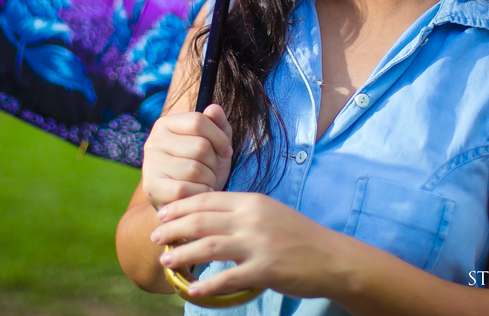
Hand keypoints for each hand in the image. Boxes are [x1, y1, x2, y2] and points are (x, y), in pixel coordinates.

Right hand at [140, 104, 234, 211]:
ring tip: (205, 183)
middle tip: (211, 171)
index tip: (226, 151)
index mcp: (165, 124)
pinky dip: (200, 193)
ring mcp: (150, 165)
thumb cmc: (202, 169)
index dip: (220, 138)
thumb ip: (218, 124)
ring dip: (209, 180)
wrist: (183, 203)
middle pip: (200, 146)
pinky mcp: (151, 189)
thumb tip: (214, 109)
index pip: (199, 121)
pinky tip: (199, 194)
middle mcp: (153, 142)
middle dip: (214, 162)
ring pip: (195, 169)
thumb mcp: (214, 144)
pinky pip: (185, 189)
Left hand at [150, 191, 342, 299]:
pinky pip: (228, 278)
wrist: (332, 258)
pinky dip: (207, 285)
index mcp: (252, 202)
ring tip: (166, 261)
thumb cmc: (299, 236)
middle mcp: (252, 219)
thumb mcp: (270, 213)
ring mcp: (258, 244)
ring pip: (208, 247)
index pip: (207, 199)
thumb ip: (242, 212)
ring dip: (182, 254)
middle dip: (173, 229)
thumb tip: (209, 216)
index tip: (163, 214)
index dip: (180, 207)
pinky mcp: (264, 270)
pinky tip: (192, 289)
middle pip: (201, 220)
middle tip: (155, 237)